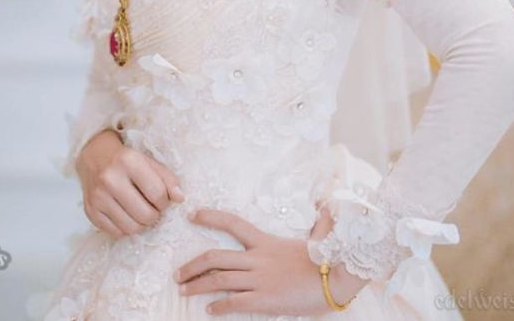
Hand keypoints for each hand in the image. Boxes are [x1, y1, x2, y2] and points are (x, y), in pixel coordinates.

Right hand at [76, 129, 184, 239]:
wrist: (94, 156)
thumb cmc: (126, 159)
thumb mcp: (148, 161)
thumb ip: (167, 178)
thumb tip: (180, 199)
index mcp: (129, 162)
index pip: (157, 194)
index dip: (165, 201)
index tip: (162, 199)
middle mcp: (111, 179)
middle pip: (145, 215)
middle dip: (155, 216)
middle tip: (153, 209)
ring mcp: (98, 197)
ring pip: (131, 228)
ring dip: (142, 225)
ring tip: (141, 213)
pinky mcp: (90, 211)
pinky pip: (116, 233)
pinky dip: (126, 228)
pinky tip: (127, 215)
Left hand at [173, 206, 369, 315]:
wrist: (336, 278)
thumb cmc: (327, 259)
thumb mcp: (315, 236)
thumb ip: (312, 221)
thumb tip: (324, 203)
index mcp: (265, 241)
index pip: (233, 222)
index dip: (211, 217)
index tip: (192, 214)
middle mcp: (257, 258)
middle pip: (215, 256)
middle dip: (192, 265)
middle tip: (178, 273)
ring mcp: (258, 279)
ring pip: (218, 279)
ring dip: (197, 285)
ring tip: (184, 290)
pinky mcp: (263, 300)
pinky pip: (233, 303)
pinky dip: (218, 306)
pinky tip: (209, 310)